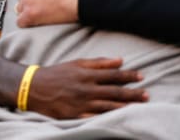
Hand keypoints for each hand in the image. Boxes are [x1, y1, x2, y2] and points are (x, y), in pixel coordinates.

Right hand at [28, 57, 147, 118]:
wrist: (32, 88)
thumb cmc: (57, 73)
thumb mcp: (78, 63)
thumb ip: (100, 62)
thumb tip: (121, 60)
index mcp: (88, 75)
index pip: (114, 75)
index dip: (129, 76)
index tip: (142, 77)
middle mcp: (86, 89)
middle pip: (115, 92)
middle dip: (133, 94)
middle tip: (147, 95)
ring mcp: (81, 104)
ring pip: (107, 107)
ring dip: (124, 107)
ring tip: (138, 107)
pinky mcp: (74, 116)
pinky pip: (94, 118)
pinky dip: (107, 118)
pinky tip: (118, 119)